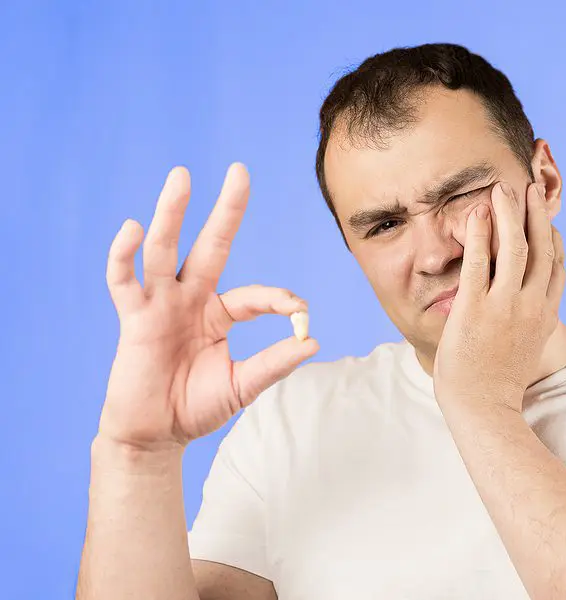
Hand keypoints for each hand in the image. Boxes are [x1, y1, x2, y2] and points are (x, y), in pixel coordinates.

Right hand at [99, 163, 318, 451]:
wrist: (155, 435)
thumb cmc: (196, 407)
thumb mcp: (243, 384)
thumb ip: (274, 363)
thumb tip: (313, 340)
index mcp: (220, 313)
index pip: (256, 294)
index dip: (281, 301)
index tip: (301, 312)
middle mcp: (191, 299)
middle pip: (210, 246)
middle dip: (225, 210)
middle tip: (239, 171)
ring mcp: (161, 305)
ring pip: (165, 250)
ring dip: (172, 214)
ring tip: (182, 176)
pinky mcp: (133, 318)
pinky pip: (124, 281)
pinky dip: (124, 255)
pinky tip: (133, 227)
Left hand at [432, 181, 564, 412]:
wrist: (483, 408)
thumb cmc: (498, 384)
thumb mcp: (526, 351)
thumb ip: (531, 326)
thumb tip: (532, 316)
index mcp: (545, 316)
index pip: (557, 268)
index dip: (554, 239)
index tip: (547, 220)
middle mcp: (531, 306)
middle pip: (542, 248)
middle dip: (536, 214)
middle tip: (528, 188)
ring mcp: (505, 305)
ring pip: (516, 247)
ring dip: (510, 212)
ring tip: (502, 188)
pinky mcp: (476, 307)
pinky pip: (480, 261)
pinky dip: (482, 233)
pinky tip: (478, 211)